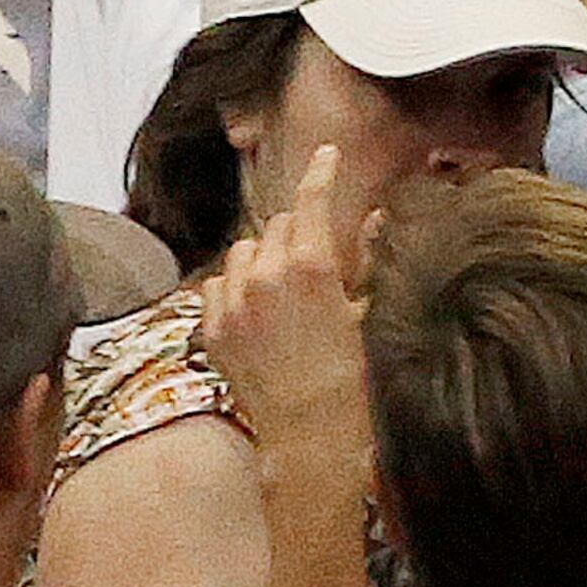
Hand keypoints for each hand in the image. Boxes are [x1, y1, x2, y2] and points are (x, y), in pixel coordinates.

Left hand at [196, 144, 375, 460]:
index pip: (311, 202)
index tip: (326, 156)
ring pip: (243, 251)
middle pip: (278, 225)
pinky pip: (216, 285)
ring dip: (261, 258)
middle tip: (311, 263)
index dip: (321, 174)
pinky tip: (253, 310)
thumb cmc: (347, 373)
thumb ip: (360, 259)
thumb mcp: (360, 309)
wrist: (308, 430)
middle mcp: (267, 276)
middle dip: (295, 235)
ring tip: (278, 288)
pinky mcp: (213, 328)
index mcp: (311, 267)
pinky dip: (233, 288)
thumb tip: (373, 220)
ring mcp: (234, 303)